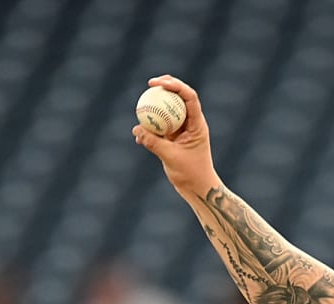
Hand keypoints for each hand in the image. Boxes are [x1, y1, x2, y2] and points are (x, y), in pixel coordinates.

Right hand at [133, 75, 217, 198]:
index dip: (175, 85)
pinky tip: (139, 135)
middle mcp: (192, 124)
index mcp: (197, 124)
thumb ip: (154, 142)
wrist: (197, 188)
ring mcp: (183, 130)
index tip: (158, 83)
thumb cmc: (191, 174)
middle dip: (166, 86)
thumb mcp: (171, 157)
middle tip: (150, 84)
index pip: (189, 97)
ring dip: (156, 107)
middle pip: (180, 97)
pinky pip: (161, 127)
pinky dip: (150, 128)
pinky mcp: (174, 138)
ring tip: (141, 106)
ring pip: (169, 111)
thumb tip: (136, 129)